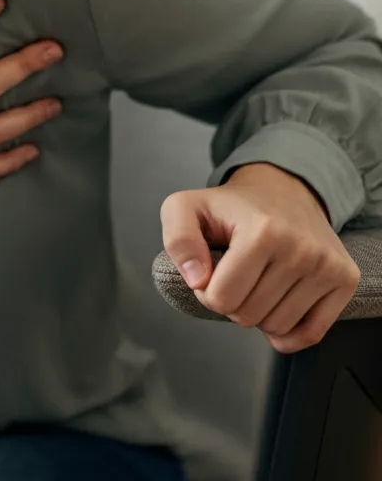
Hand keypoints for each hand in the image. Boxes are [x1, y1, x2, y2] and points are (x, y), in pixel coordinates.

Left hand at [161, 162, 359, 352]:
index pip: (221, 298)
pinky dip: (288, 332)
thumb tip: (196, 279)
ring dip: (258, 313)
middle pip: (248, 316)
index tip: (209, 269)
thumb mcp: (185, 208)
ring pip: (277, 327)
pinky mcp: (345, 279)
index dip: (205, 290)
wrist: (281, 190)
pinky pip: (312, 334)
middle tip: (233, 273)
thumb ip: (178, 240)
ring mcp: (327, 265)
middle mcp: (301, 248)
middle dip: (231, 301)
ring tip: (256, 280)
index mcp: (262, 231)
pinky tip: (276, 306)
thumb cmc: (230, 206)